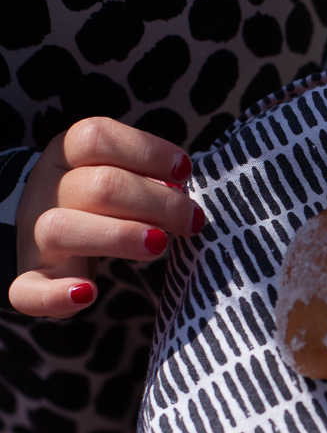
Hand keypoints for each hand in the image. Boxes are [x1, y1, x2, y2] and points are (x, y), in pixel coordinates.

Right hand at [11, 117, 204, 317]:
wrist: (48, 242)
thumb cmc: (101, 204)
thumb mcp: (116, 176)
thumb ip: (144, 176)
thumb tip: (180, 183)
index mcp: (65, 156)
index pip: (95, 137)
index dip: (146, 151)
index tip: (184, 171)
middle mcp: (46, 191)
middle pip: (97, 186)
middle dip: (156, 202)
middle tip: (192, 220)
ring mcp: (34, 237)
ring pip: (61, 230)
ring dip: (119, 236)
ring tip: (160, 245)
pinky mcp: (30, 282)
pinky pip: (28, 291)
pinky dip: (56, 295)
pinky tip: (89, 293)